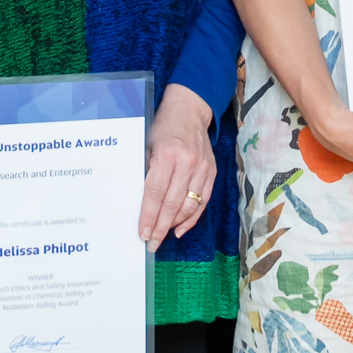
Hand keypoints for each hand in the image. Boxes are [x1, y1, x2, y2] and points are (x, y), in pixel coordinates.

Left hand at [141, 87, 220, 248]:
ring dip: (175, 225)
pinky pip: (203, 201)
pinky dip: (192, 218)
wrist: (190, 109)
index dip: (149, 217)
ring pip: (189, 206)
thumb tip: (141, 204)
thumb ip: (147, 172)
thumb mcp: (148, 144)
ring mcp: (202, 169)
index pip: (155, 194)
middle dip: (160, 228)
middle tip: (151, 244)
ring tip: (162, 236)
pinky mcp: (212, 172)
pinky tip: (180, 228)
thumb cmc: (163, 126)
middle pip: (172, 205)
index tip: (143, 233)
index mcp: (167, 155)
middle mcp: (187, 164)